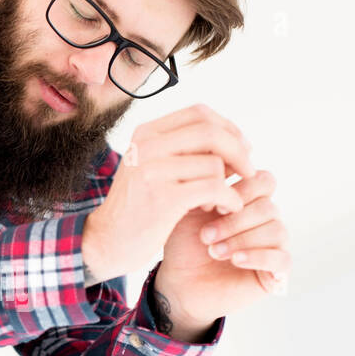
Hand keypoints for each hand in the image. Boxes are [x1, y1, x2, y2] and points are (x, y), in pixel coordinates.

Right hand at [81, 103, 255, 283]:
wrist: (106, 242)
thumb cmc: (137, 207)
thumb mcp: (151, 167)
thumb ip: (182, 149)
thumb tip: (234, 138)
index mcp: (146, 133)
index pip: (199, 113)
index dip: (228, 128)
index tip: (241, 148)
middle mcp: (147, 146)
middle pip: (211, 132)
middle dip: (239, 151)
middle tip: (249, 171)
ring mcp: (154, 171)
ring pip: (215, 163)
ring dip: (229, 183)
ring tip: (220, 201)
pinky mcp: (165, 198)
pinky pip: (215, 188)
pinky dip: (230, 199)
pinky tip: (226, 209)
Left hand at [155, 167, 291, 325]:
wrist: (179, 283)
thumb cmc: (184, 244)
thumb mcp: (190, 210)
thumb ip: (207, 184)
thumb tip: (221, 158)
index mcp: (250, 199)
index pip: (263, 180)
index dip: (239, 190)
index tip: (207, 206)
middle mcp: (266, 219)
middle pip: (268, 205)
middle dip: (235, 219)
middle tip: (205, 235)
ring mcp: (274, 244)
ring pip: (276, 229)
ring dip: (241, 238)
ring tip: (213, 250)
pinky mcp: (276, 272)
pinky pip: (282, 258)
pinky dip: (256, 256)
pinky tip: (234, 260)